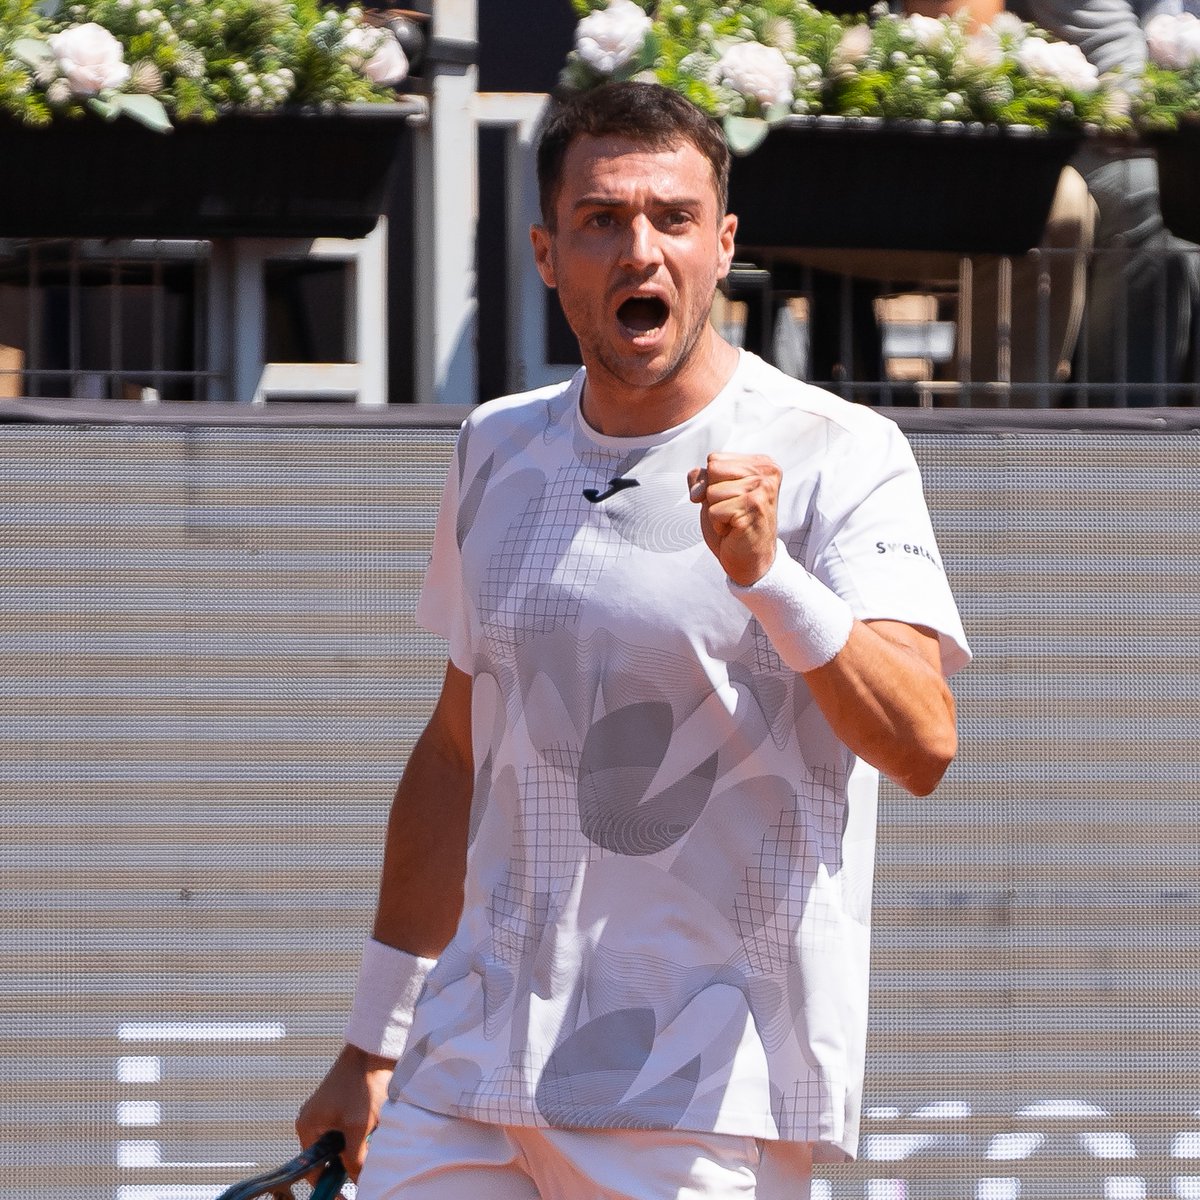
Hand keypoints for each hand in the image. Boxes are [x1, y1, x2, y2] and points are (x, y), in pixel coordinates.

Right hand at [296, 1043, 395, 1181]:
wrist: (375, 1049)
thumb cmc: (362, 1083)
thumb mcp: (359, 1127)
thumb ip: (355, 1158)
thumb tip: (357, 1181)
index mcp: (308, 1127)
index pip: (313, 1171)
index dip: (329, 1188)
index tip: (344, 1198)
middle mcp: (313, 1121)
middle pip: (330, 1158)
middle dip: (349, 1162)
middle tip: (366, 1163)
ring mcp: (328, 1112)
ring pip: (343, 1144)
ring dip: (359, 1146)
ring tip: (373, 1133)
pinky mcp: (343, 1105)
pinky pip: (350, 1130)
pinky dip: (363, 1133)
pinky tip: (375, 1124)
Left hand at [687, 452, 780, 585]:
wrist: (751, 559)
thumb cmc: (733, 525)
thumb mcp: (715, 495)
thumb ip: (702, 478)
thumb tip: (696, 486)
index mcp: (761, 464)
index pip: (715, 459)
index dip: (711, 482)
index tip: (729, 499)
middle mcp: (766, 473)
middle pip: (713, 470)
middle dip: (713, 495)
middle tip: (732, 511)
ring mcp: (762, 490)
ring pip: (712, 491)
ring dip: (716, 511)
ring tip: (733, 521)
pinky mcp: (753, 508)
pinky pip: (713, 510)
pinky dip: (718, 524)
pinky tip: (734, 529)